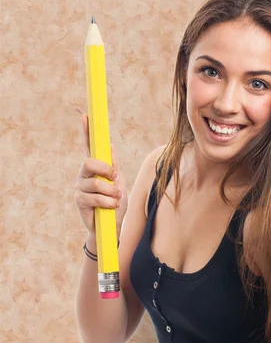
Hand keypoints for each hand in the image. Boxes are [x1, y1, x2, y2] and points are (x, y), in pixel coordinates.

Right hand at [74, 114, 127, 235]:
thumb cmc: (116, 202)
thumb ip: (113, 166)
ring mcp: (79, 187)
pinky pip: (96, 198)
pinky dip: (108, 202)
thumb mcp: (119, 182)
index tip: (86, 116)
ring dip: (111, 192)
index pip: (89, 147)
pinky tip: (111, 206)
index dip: (86, 132)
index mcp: (95, 167)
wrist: (113, 226)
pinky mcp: (80, 201)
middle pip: (89, 163)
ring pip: (96, 183)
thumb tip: (111, 146)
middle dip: (106, 170)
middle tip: (115, 179)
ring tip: (116, 199)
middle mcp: (84, 174)